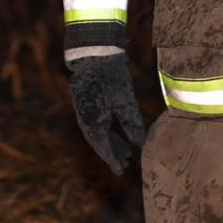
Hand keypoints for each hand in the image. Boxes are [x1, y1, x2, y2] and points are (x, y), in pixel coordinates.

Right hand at [67, 53, 144, 174]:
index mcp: (93, 120)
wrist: (94, 52)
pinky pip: (93, 122)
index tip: (122, 171)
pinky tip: (114, 130)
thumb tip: (140, 144)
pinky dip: (104, 130)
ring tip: (125, 149)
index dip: (113, 159)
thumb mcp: (126, 99)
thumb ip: (132, 123)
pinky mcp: (84, 100)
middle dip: (112, 152)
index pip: (103, 146)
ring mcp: (82, 109)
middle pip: (98, 141)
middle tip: (126, 162)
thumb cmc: (111, 75)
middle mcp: (84, 117)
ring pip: (95, 132)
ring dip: (109, 141)